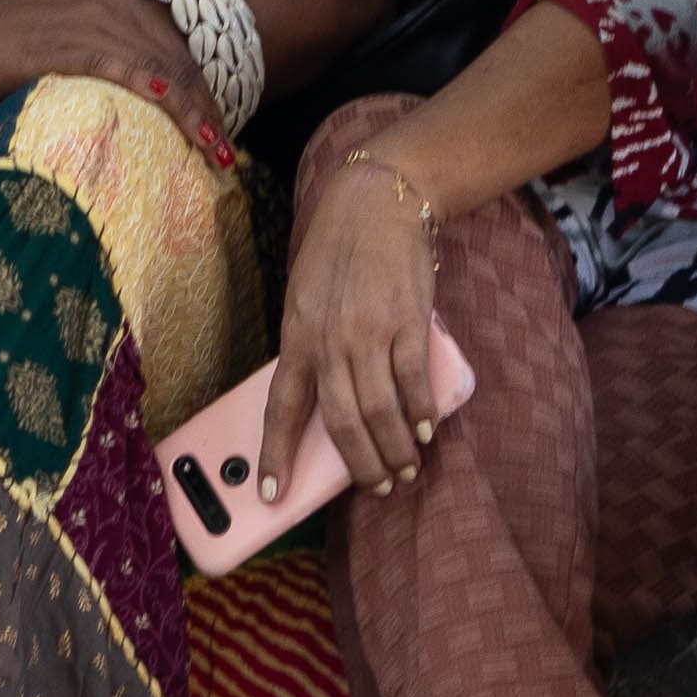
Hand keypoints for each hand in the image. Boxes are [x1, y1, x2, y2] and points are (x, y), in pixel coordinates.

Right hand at [0, 0, 227, 157]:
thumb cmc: (7, 42)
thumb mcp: (70, 40)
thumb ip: (108, 57)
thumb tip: (139, 99)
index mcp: (123, 2)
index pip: (183, 52)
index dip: (208, 95)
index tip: (224, 133)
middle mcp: (118, 6)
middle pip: (184, 62)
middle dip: (211, 111)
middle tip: (229, 155)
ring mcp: (95, 22)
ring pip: (164, 69)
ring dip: (195, 113)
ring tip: (215, 153)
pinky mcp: (71, 42)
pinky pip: (125, 68)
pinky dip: (156, 93)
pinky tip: (176, 116)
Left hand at [266, 156, 440, 502]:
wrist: (375, 203)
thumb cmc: (336, 252)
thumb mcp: (304, 298)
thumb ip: (311, 347)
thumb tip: (325, 402)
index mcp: (296, 337)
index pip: (281, 408)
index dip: (275, 454)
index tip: (272, 494)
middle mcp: (330, 340)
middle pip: (341, 422)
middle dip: (359, 465)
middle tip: (377, 488)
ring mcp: (369, 331)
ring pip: (380, 410)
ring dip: (394, 449)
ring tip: (405, 469)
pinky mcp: (408, 320)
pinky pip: (412, 380)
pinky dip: (419, 412)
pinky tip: (425, 431)